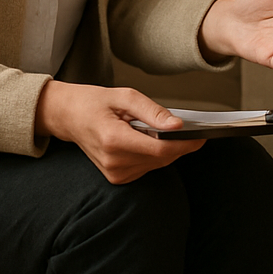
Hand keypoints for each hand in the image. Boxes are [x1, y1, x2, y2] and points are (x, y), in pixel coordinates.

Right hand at [35, 80, 203, 183]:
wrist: (70, 117)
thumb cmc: (96, 103)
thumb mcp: (126, 96)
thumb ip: (153, 112)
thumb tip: (177, 125)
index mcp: (114, 140)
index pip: (159, 149)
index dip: (185, 144)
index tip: (202, 135)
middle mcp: (113, 161)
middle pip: (162, 158)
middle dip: (181, 145)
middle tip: (197, 130)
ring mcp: (114, 173)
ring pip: (157, 164)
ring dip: (170, 149)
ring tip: (175, 131)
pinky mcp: (117, 177)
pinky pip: (148, 167)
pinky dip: (157, 154)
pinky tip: (156, 140)